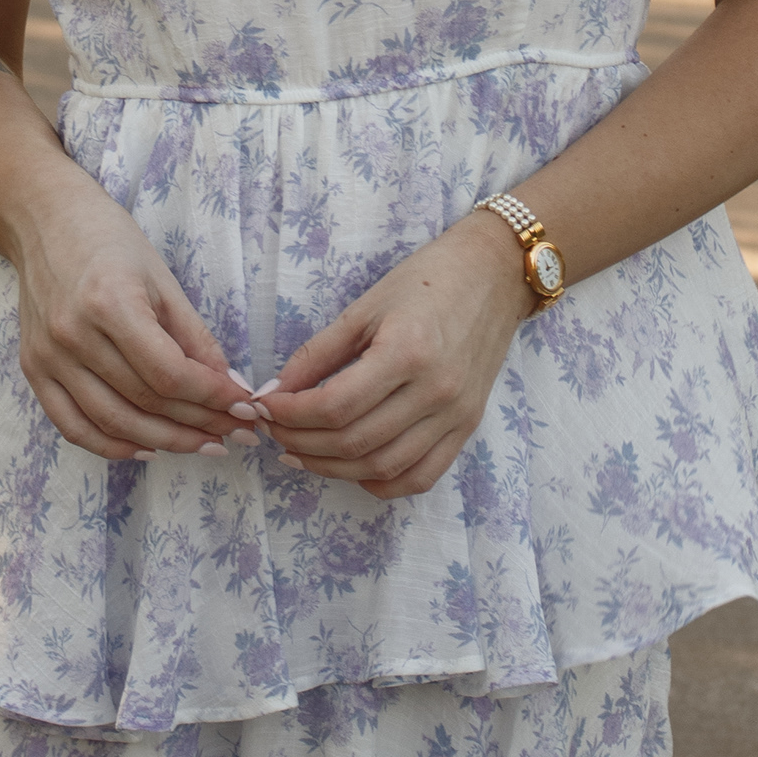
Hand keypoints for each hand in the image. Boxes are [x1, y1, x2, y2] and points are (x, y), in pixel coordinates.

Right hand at [11, 173, 243, 462]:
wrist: (44, 220)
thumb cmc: (110, 240)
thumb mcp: (162, 278)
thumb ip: (194, 336)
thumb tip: (230, 387)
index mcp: (110, 303)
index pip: (168, 373)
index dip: (211, 398)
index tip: (244, 407)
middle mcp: (73, 335)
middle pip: (144, 401)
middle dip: (198, 423)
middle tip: (236, 431)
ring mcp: (48, 356)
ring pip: (113, 421)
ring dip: (165, 442)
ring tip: (204, 444)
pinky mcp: (33, 369)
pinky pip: (73, 426)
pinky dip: (112, 446)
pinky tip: (147, 448)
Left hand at [259, 214, 534, 498]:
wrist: (494, 275)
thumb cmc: (427, 280)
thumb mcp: (365, 306)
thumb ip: (318, 353)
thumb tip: (274, 391)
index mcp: (406, 352)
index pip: (335, 406)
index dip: (289, 414)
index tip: (264, 406)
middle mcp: (435, 391)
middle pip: (354, 441)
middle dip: (301, 442)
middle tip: (273, 430)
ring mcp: (456, 415)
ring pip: (383, 466)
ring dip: (332, 468)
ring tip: (301, 451)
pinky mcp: (467, 427)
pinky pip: (421, 476)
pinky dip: (381, 481)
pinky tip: (352, 468)